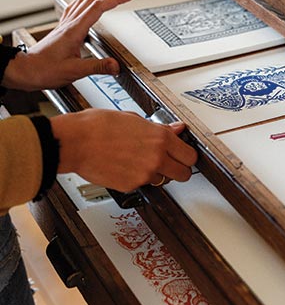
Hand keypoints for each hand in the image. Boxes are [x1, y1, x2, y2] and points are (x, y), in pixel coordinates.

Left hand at [3, 0, 135, 90]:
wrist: (26, 70)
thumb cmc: (45, 70)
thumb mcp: (74, 71)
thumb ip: (97, 67)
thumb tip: (116, 65)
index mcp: (74, 30)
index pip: (98, 7)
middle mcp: (70, 22)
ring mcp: (66, 23)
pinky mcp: (64, 26)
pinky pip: (78, 5)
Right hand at [51, 110, 197, 190]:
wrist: (75, 142)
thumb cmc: (97, 126)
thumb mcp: (133, 118)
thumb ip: (159, 128)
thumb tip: (176, 129)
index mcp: (160, 138)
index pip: (190, 155)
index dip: (187, 155)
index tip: (183, 154)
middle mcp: (156, 158)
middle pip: (184, 174)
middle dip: (179, 168)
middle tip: (171, 162)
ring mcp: (144, 174)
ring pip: (164, 180)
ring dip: (158, 173)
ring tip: (142, 161)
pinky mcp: (131, 186)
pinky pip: (143, 184)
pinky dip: (138, 178)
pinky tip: (126, 166)